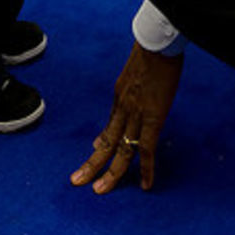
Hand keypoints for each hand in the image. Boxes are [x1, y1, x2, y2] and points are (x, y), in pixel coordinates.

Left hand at [70, 43, 183, 192]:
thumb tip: (129, 96)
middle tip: (78, 181)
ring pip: (121, 150)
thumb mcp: (135, 70)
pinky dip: (147, 169)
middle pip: (106, 141)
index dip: (102, 140)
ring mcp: (135, 115)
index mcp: (119, 94)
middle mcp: (122, 107)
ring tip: (100, 190)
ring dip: (111, 172)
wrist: (157, 43)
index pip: (110, 124)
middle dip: (92, 163)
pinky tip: (146, 185)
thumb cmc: (152, 51)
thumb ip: (131, 86)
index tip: (96, 149)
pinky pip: (147, 149)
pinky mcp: (152, 119)